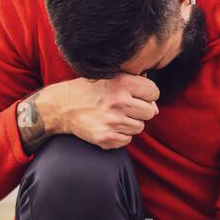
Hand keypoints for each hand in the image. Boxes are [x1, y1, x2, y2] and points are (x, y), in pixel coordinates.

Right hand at [37, 74, 159, 149]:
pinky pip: (127, 140)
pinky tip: (108, 126)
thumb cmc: (91, 90)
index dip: (146, 95)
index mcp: (122, 82)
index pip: (154, 92)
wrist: (62, 106)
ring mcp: (112, 121)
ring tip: (114, 116)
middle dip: (140, 111)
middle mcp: (119, 101)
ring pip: (139, 127)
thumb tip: (156, 109)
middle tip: (123, 107)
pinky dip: (120, 135)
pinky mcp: (106, 137)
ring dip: (129, 123)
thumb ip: (137, 88)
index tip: (134, 95)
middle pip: (150, 112)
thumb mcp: (112, 78)